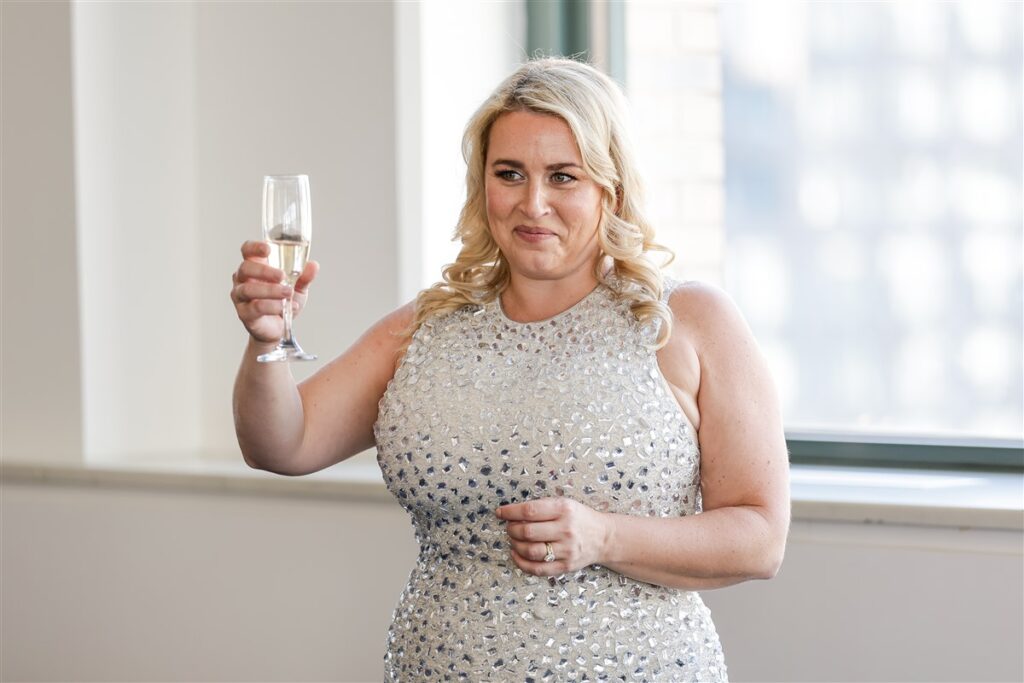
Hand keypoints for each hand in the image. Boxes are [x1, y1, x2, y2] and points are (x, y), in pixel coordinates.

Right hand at [230, 240, 318, 343]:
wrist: (279, 329)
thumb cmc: (283, 303)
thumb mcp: (298, 288)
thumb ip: (304, 277)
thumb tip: (313, 265)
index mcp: (255, 267)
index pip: (247, 250)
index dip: (254, 247)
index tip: (268, 249)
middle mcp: (243, 280)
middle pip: (245, 268)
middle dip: (264, 271)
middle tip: (282, 275)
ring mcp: (241, 297)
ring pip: (248, 289)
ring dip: (270, 290)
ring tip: (288, 293)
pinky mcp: (244, 313)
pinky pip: (255, 307)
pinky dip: (273, 306)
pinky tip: (286, 307)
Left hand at [496, 497, 610, 575]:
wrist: (603, 537)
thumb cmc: (579, 518)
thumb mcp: (565, 504)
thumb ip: (541, 507)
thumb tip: (512, 514)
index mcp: (564, 509)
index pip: (530, 511)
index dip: (510, 512)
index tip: (500, 512)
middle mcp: (566, 529)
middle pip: (528, 532)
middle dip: (512, 530)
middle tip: (510, 527)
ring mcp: (566, 550)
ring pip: (531, 551)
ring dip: (515, 545)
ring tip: (514, 540)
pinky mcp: (565, 566)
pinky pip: (537, 569)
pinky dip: (522, 563)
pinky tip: (517, 555)